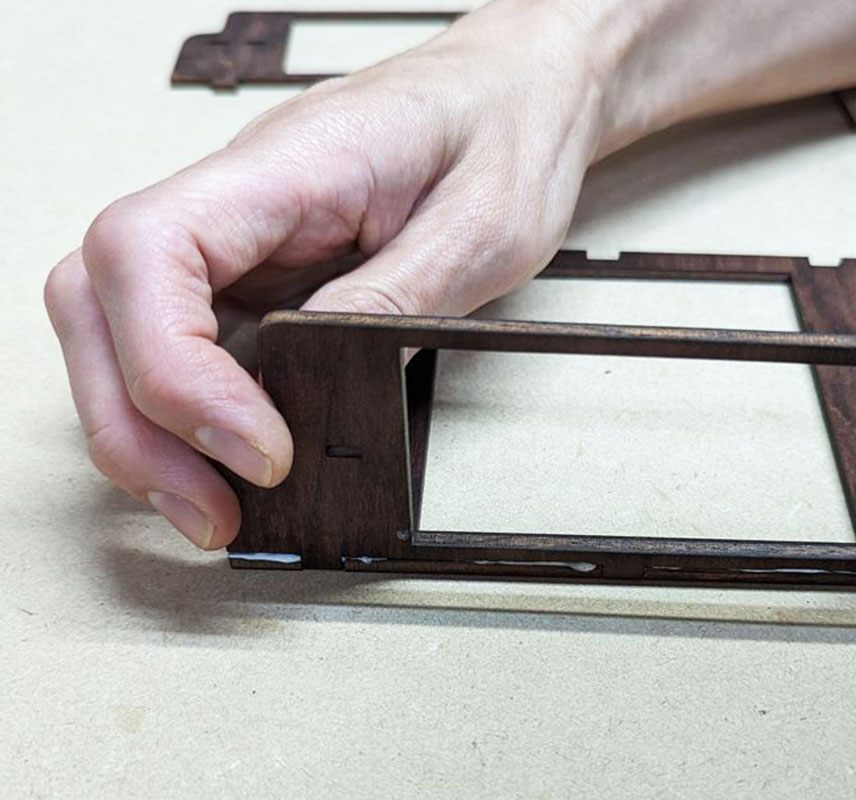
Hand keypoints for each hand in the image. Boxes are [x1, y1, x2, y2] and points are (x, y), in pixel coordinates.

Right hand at [44, 0, 855, 550]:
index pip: (147, 260)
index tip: (254, 442)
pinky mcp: (280, 256)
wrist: (554, 63)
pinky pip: (189, 332)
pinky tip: (243, 458)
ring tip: (218, 512)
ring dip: (147, 427)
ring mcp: (255, 223)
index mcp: (289, 158)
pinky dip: (190, 407)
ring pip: (121, 321)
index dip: (172, 368)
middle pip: (98, 302)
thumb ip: (409, 289)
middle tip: (212, 522)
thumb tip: (329, 374)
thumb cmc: (530, 101)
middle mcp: (248, 188)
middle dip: (133, 425)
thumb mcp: (495, 203)